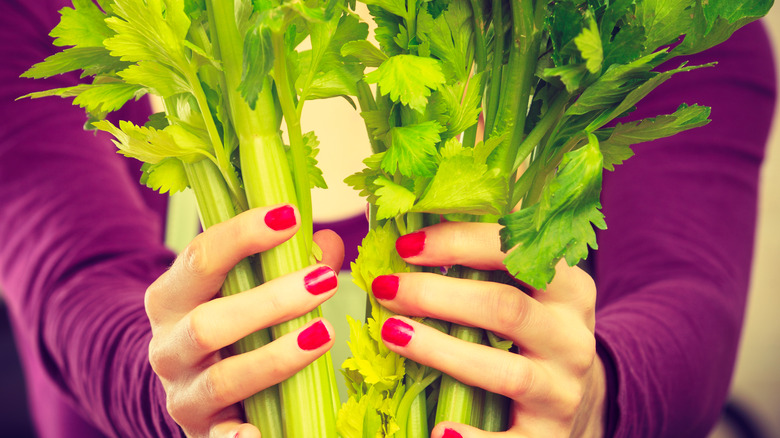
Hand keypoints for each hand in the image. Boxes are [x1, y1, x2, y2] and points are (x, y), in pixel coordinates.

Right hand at [144, 205, 343, 437]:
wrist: (189, 385)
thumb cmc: (228, 322)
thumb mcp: (244, 287)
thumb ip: (285, 262)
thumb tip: (326, 242)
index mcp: (171, 297)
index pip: (200, 257)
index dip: (243, 234)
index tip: (290, 215)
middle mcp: (167, 345)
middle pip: (209, 323)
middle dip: (270, 301)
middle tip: (325, 280)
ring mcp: (182, 392)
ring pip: (224, 377)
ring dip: (276, 357)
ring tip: (324, 334)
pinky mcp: (201, 430)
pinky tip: (261, 432)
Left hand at [372, 221, 605, 437]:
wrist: (578, 399)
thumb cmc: (532, 331)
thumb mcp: (526, 287)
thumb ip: (485, 254)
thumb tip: (411, 212)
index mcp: (568, 287)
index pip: (517, 251)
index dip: (457, 243)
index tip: (405, 245)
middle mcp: (572, 336)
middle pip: (505, 308)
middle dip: (437, 295)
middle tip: (385, 288)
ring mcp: (563, 389)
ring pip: (504, 371)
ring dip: (440, 352)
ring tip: (391, 335)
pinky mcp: (550, 436)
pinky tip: (438, 430)